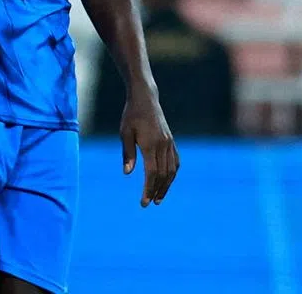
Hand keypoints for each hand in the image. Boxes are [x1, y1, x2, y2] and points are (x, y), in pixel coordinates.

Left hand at [120, 85, 178, 207]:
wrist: (145, 98)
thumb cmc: (131, 115)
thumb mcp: (125, 133)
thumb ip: (128, 153)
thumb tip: (127, 173)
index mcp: (151, 144)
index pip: (152, 173)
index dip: (148, 189)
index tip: (143, 202)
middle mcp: (163, 145)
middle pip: (164, 175)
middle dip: (157, 191)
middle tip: (150, 203)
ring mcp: (169, 143)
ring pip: (172, 170)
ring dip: (166, 185)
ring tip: (159, 198)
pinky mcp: (171, 140)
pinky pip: (176, 161)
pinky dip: (172, 173)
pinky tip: (167, 181)